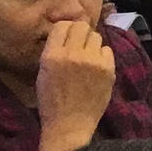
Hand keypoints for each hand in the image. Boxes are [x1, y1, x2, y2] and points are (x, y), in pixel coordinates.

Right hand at [35, 20, 115, 150]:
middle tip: (78, 46)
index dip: (65, 30)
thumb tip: (66, 33)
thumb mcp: (43, 73)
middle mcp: (73, 55)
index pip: (62, 25)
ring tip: (86, 59)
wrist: (69, 125)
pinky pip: (107, 50)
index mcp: (52, 56)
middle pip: (82, 26)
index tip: (66, 37)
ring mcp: (93, 61)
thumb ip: (54, 51)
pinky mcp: (108, 69)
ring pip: (96, 37)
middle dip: (80, 34)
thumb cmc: (52, 102)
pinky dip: (102, 56)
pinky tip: (96, 68)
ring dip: (91, 45)